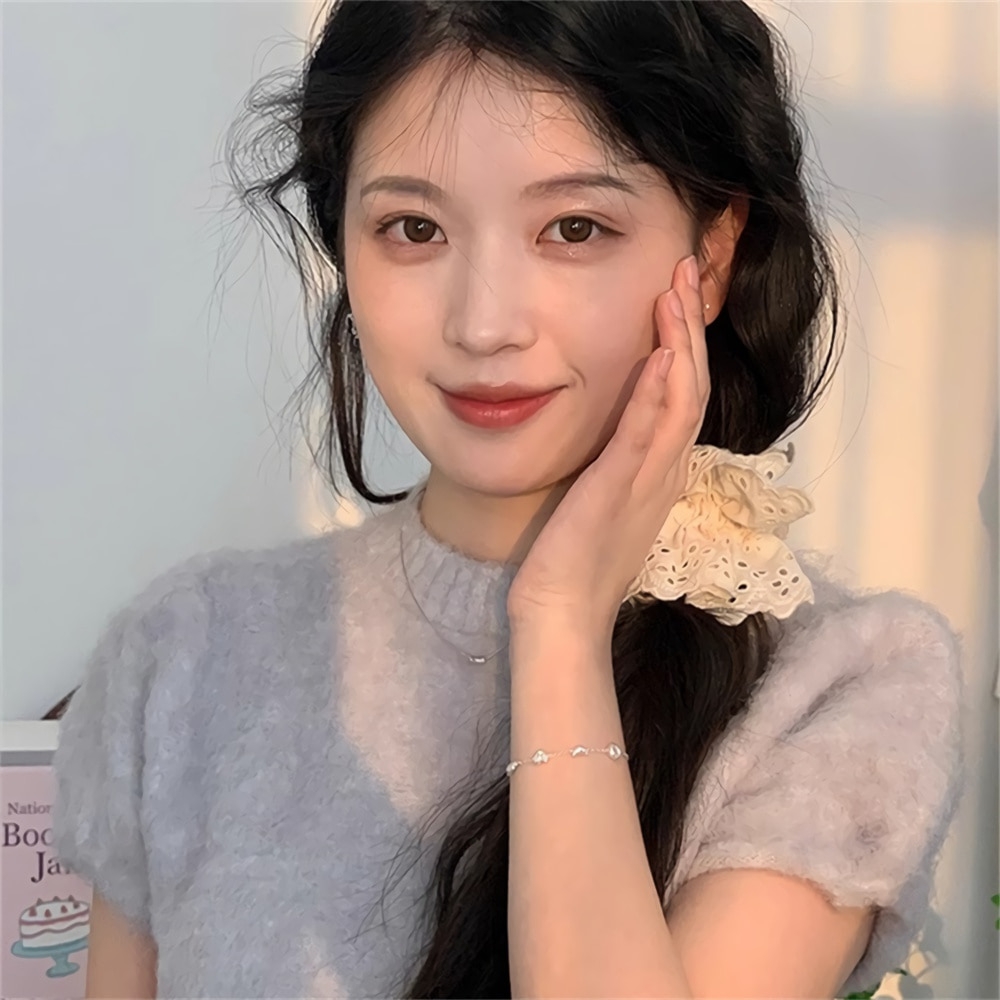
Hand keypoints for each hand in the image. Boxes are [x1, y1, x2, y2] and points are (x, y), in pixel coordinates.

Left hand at [506, 254, 710, 639]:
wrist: (562, 614)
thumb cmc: (575, 563)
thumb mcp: (603, 501)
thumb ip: (615, 463)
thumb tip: (613, 429)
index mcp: (659, 472)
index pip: (683, 396)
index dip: (686, 344)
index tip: (673, 296)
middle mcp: (663, 472)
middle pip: (692, 387)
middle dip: (689, 328)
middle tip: (683, 272)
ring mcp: (647, 482)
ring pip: (681, 401)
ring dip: (682, 344)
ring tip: (676, 293)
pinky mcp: (619, 492)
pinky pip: (646, 436)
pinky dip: (657, 394)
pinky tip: (661, 355)